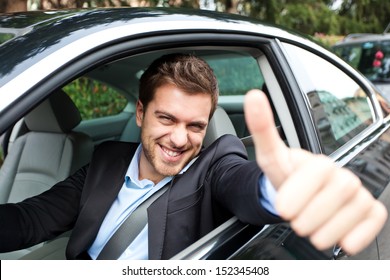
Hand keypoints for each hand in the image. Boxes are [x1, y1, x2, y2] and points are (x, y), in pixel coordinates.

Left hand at [244, 89, 387, 254]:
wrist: (299, 196)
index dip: (299, 192)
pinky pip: (375, 219)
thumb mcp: (270, 157)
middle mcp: (342, 175)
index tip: (282, 209)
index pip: (318, 171)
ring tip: (309, 229)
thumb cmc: (286, 177)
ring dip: (327, 229)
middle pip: (338, 193)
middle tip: (295, 221)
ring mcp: (359, 192)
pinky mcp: (370, 210)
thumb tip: (253, 96)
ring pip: (355, 209)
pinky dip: (357, 234)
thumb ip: (262, 129)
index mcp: (318, 163)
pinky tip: (340, 237)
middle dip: (311, 214)